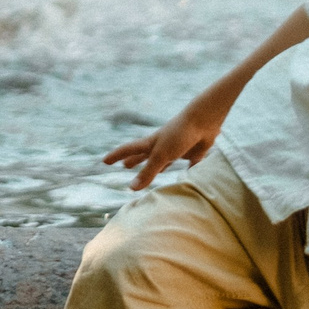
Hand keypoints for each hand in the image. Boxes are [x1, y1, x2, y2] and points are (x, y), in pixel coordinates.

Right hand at [103, 92, 230, 190]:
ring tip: (155, 173)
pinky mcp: (193, 152)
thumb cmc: (179, 135)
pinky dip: (186, 170)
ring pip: (164, 161)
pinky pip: (188, 164)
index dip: (116, 156)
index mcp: (150, 144)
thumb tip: (132, 188)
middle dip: (134, 161)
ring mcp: (177, 148)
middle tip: (125, 166)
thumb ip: (148, 172)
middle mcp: (162, 145)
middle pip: (144, 155)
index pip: (128, 150)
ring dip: (158, 167)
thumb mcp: (160, 155)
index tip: (104, 161)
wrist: (203, 120)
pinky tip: (188, 176)